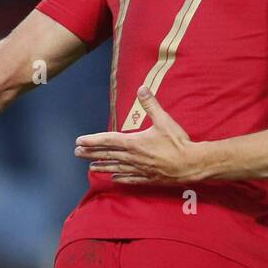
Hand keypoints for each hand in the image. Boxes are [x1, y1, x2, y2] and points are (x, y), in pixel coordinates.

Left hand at [75, 87, 204, 183]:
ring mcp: (139, 169)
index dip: (92, 140)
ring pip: (116, 168)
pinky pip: (130, 179)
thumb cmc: (177, 142)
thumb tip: (141, 88)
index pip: (108, 140)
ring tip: (90, 167)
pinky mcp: (147, 178)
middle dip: (91, 153)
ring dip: (102, 166)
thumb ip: (151, 104)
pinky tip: (114, 179)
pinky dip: (120, 178)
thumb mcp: (164, 120)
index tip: (79, 141)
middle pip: (108, 155)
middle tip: (77, 153)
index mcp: (134, 143)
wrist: (190, 164)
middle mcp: (133, 157)